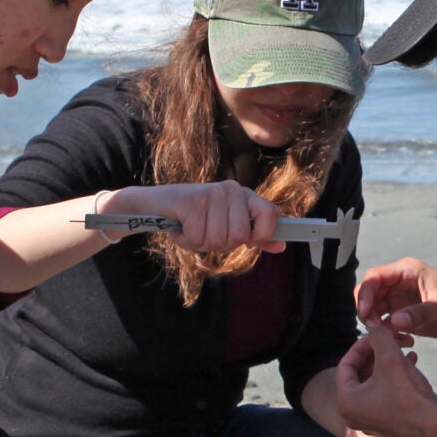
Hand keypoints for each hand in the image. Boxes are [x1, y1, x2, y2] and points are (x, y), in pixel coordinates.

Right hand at [106, 181, 280, 254]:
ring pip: (218, 241)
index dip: (262, 235)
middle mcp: (231, 190)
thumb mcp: (226, 225)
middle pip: (239, 237)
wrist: (154, 204)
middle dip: (219, 244)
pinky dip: (186, 240)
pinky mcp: (193, 201)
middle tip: (204, 231)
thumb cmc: (193, 216)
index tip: (247, 241)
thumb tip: (281, 246)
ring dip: (200, 243)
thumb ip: (255, 235)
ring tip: (190, 228)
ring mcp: (212, 193)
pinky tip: (180, 227)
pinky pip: (198, 238)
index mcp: (243, 195)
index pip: (271, 214)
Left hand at [336, 325, 436, 436]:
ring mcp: (369, 421)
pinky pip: (384, 393)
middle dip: (377, 353)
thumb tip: (371, 323)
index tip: (376, 333)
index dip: (361, 345)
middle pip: (360, 374)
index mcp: (346, 401)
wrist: (435, 425)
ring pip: (374, 382)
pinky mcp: (386, 423)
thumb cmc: (409, 393)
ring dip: (388, 362)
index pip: (345, 365)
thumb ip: (378, 336)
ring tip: (405, 348)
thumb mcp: (390, 358)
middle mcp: (353, 415)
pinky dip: (394, 377)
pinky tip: (412, 361)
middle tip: (390, 339)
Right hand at [355, 258, 436, 339]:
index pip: (374, 277)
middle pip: (367, 293)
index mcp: (406, 271)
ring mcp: (398, 299)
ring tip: (392, 337)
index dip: (365, 293)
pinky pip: (383, 323)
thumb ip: (420, 314)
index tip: (365, 313)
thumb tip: (395, 321)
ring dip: (375, 324)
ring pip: (372, 309)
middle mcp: (398, 283)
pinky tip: (404, 341)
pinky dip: (387, 334)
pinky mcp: (401, 314)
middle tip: (375, 328)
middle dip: (366, 311)